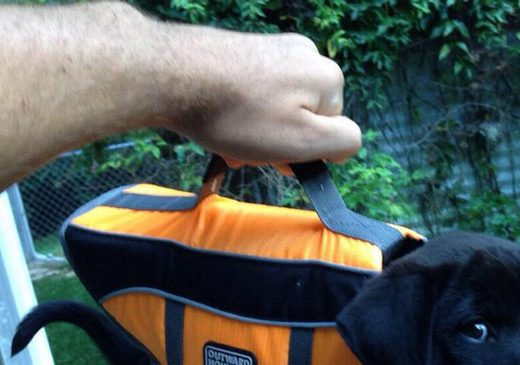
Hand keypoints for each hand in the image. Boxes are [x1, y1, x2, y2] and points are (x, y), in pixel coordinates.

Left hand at [165, 27, 361, 169]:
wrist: (170, 75)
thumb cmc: (237, 115)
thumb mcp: (302, 140)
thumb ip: (341, 142)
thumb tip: (349, 141)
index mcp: (327, 77)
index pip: (334, 131)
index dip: (306, 154)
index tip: (277, 161)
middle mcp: (306, 55)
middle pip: (305, 118)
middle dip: (279, 144)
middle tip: (249, 155)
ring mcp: (274, 48)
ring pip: (278, 109)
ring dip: (258, 134)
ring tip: (230, 142)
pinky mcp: (246, 50)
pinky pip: (256, 94)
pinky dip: (243, 115)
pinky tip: (221, 123)